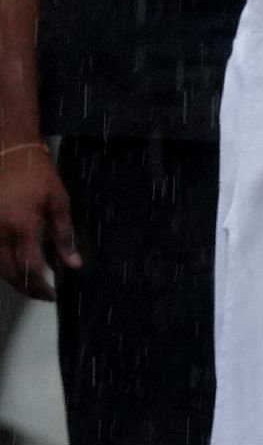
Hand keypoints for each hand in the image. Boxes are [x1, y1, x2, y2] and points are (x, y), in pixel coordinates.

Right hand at [0, 147, 80, 300]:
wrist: (9, 150)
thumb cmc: (38, 173)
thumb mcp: (58, 201)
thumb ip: (64, 235)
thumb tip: (73, 264)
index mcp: (22, 227)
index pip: (30, 268)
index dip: (41, 286)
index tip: (52, 294)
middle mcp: (0, 233)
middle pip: (10, 273)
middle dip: (26, 288)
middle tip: (42, 293)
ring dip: (14, 278)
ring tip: (32, 281)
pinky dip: (3, 263)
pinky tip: (16, 263)